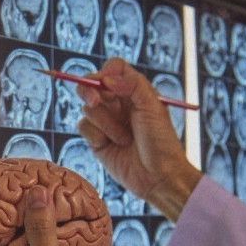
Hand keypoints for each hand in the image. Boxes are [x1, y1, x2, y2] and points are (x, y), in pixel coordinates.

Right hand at [77, 58, 201, 220]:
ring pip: (88, 109)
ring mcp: (106, 122)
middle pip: (92, 86)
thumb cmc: (161, 142)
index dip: (105, 72)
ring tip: (124, 138)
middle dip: (90, 92)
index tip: (105, 82)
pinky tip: (112, 145)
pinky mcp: (96, 139)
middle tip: (95, 101)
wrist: (158, 177)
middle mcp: (118, 104)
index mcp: (134, 92)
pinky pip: (83, 126)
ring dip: (105, 123)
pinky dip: (96, 135)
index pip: (113, 69)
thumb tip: (106, 77)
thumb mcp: (152, 107)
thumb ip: (132, 84)